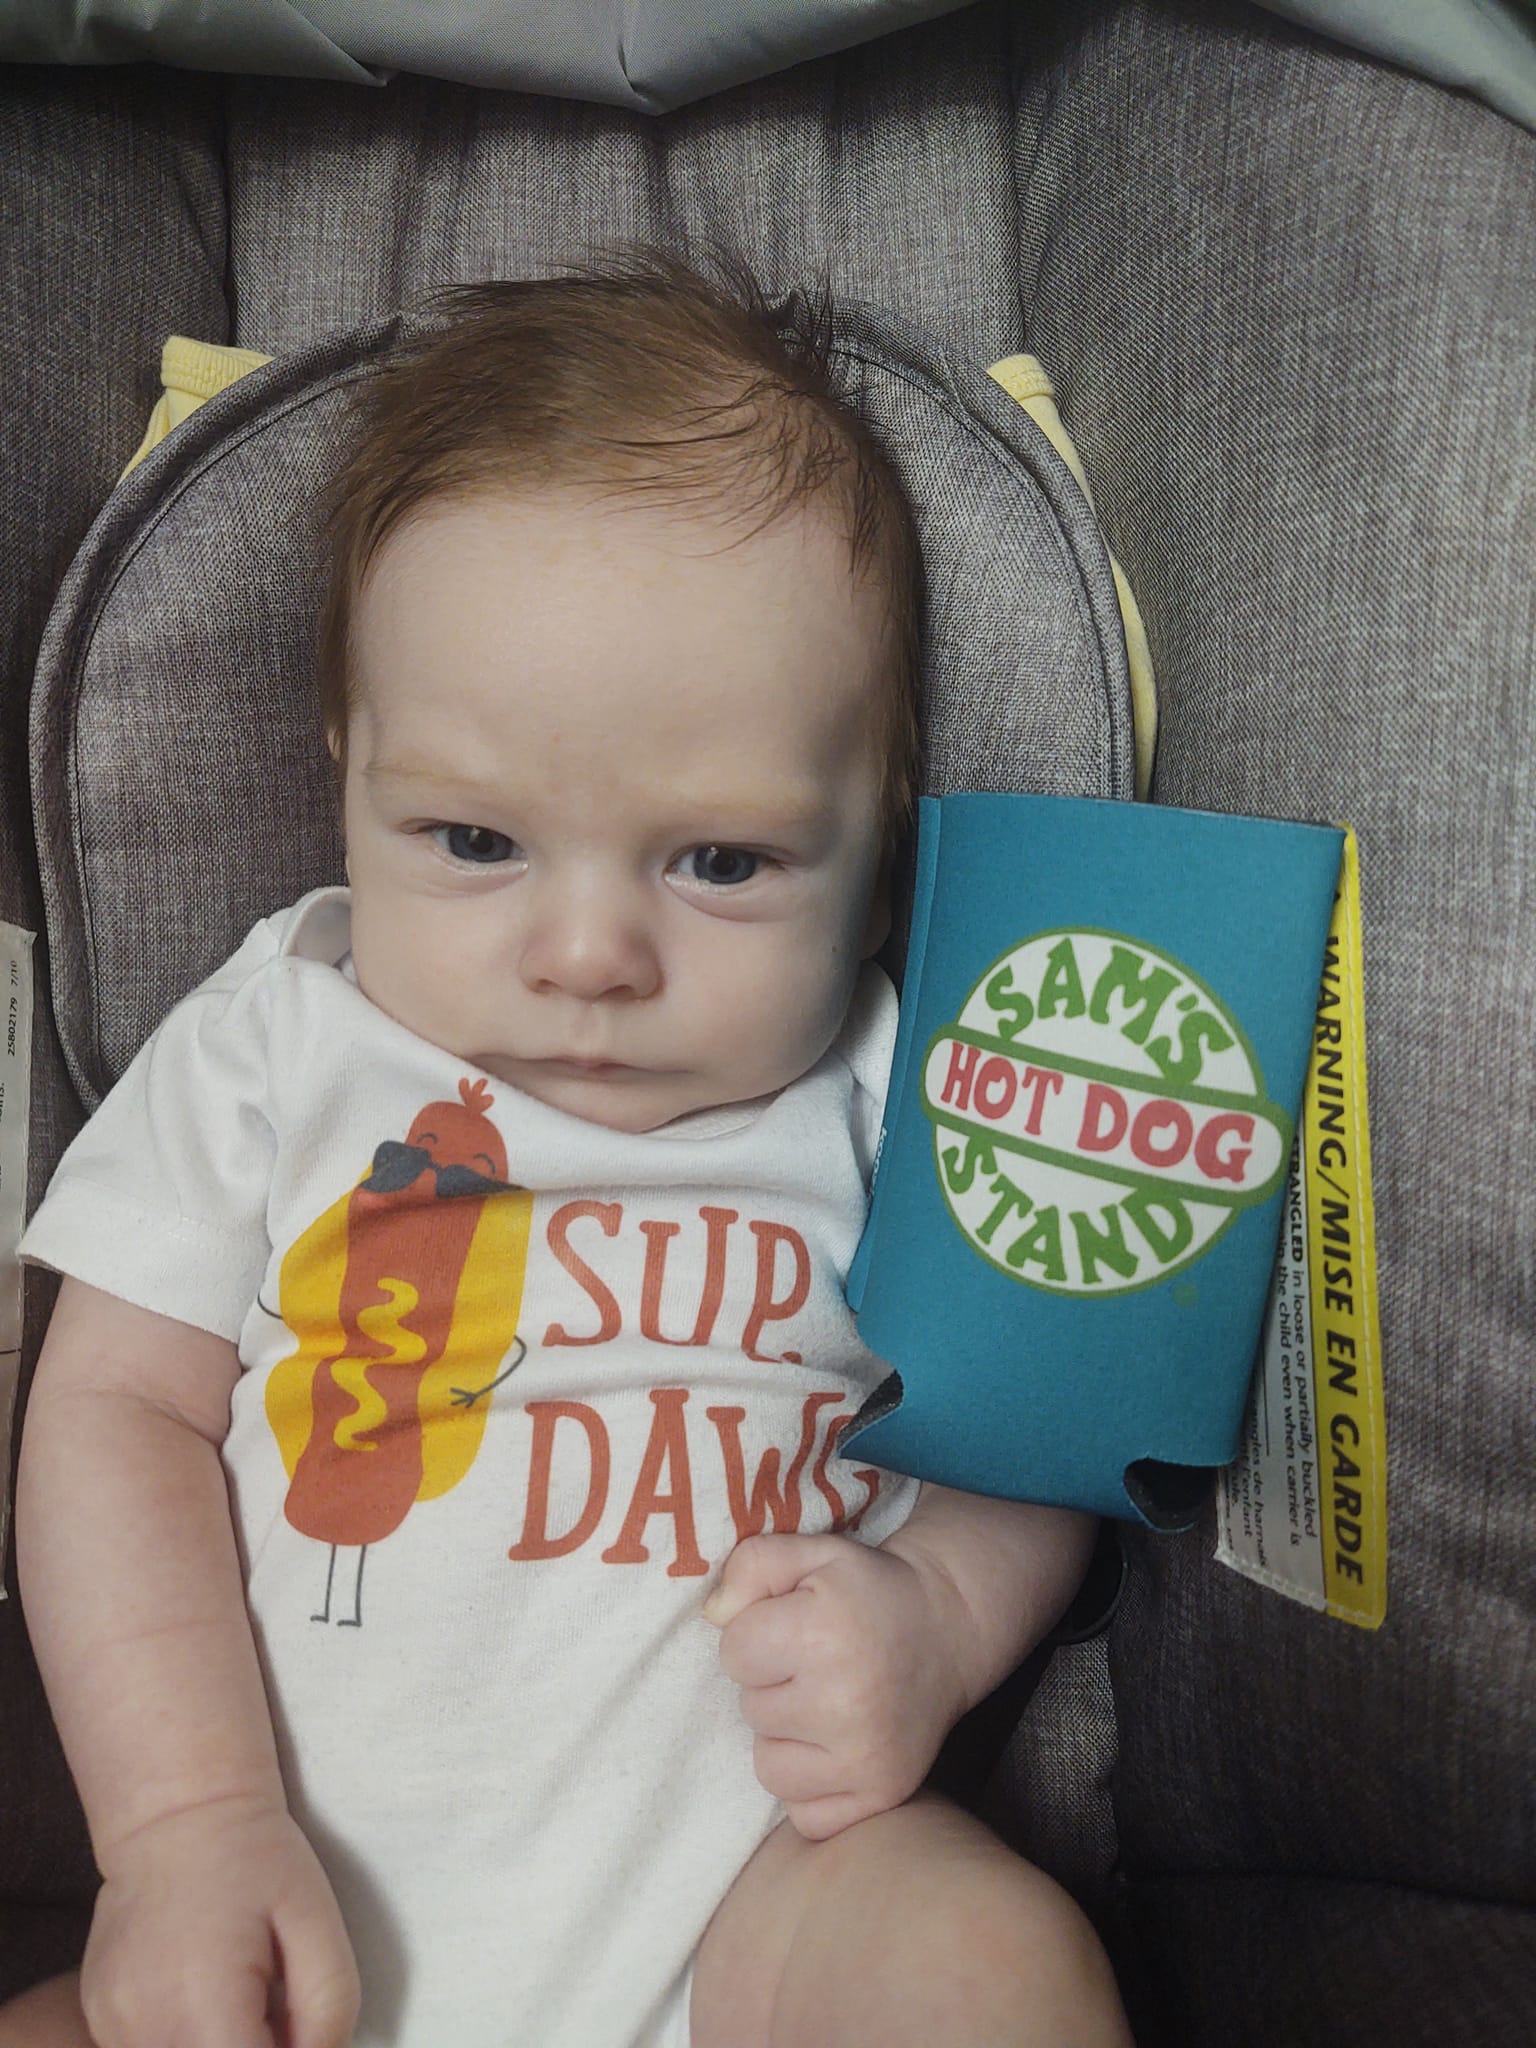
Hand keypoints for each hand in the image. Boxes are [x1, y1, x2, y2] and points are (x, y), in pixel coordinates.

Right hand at [81, 1799, 358, 2047]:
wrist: (176, 1810)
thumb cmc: (254, 1858)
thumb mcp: (317, 1920)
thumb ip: (328, 2006)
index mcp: (203, 2008)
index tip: (296, 2024)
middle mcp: (144, 2029)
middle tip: (274, 2008)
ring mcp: (112, 2026)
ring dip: (218, 2045)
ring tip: (239, 1995)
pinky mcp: (98, 2017)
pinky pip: (149, 2047)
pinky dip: (185, 2037)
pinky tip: (203, 1990)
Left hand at [703, 1532, 973, 1841]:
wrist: (946, 1628)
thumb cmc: (867, 1591)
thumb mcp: (811, 1554)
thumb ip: (751, 1567)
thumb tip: (714, 1617)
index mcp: (823, 1635)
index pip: (734, 1653)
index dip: (757, 1635)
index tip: (794, 1628)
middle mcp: (845, 1703)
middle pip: (752, 1710)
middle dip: (773, 1685)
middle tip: (819, 1664)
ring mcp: (866, 1758)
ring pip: (770, 1768)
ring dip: (786, 1738)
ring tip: (825, 1705)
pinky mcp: (881, 1795)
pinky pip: (806, 1815)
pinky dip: (813, 1788)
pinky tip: (835, 1748)